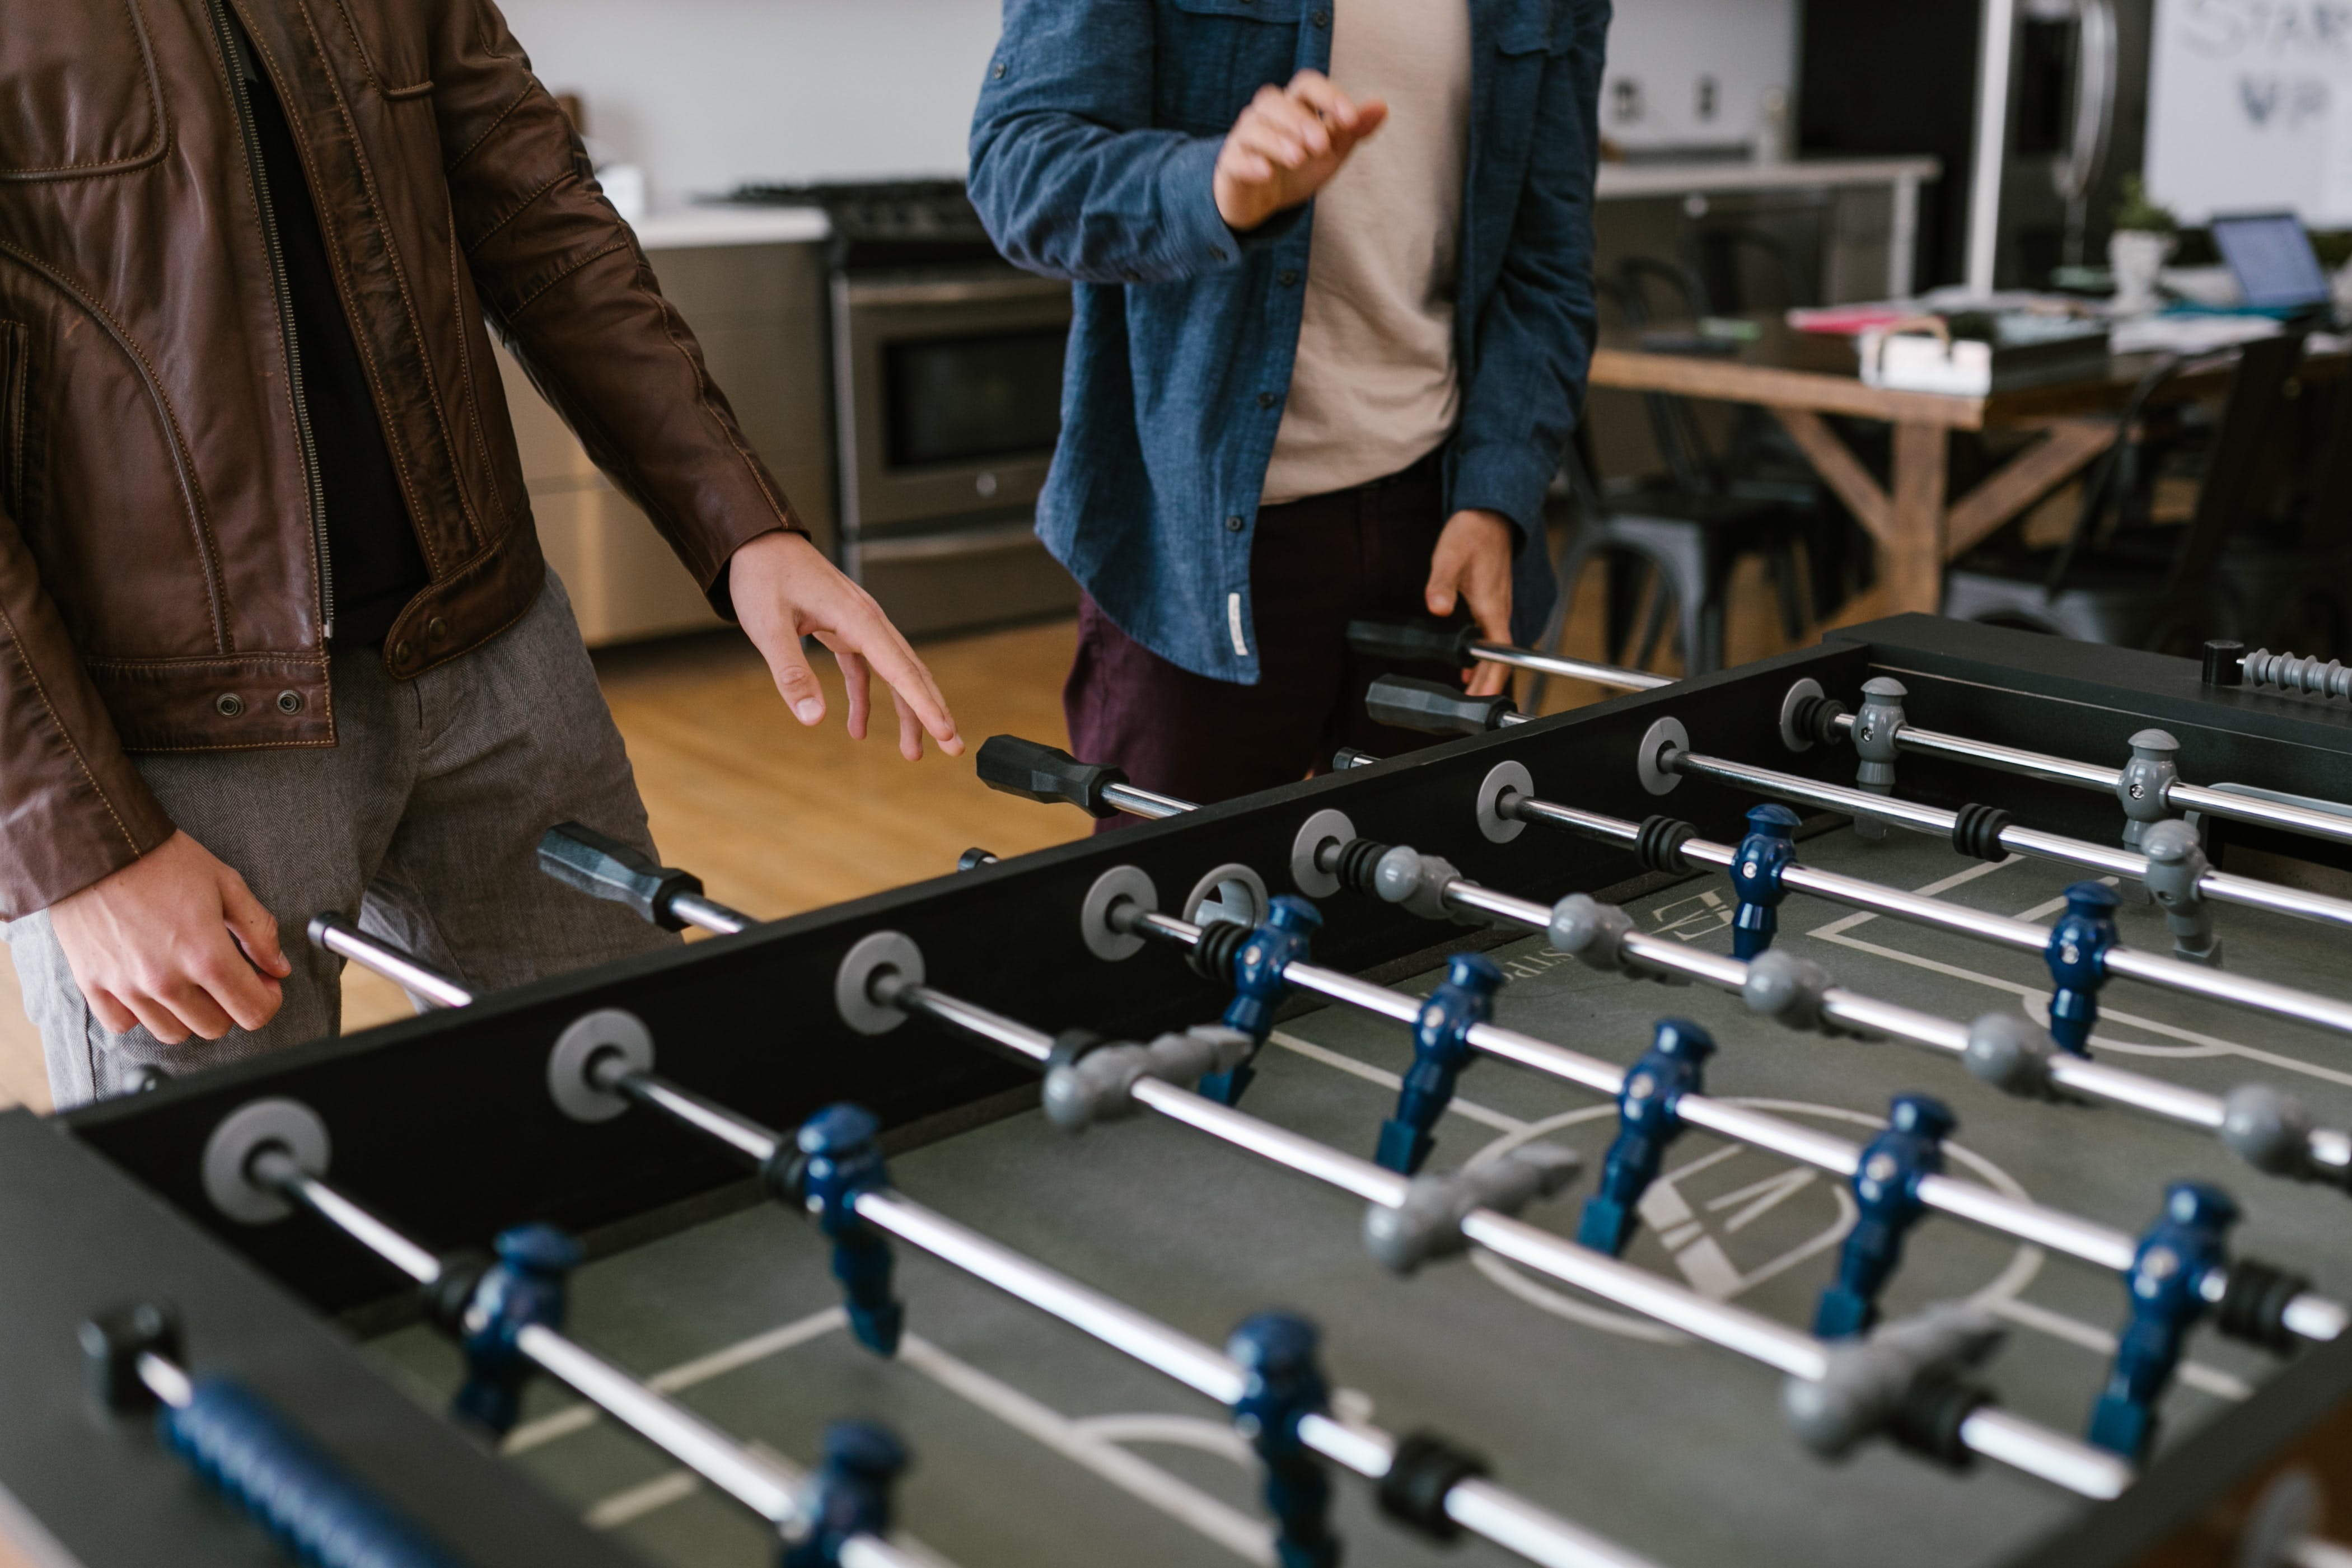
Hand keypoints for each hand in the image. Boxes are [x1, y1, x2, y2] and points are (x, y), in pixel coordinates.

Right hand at [48, 830, 290, 1043]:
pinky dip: (140, 1013)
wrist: (97, 845)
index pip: (254, 1013)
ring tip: (187, 979)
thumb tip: (279, 967)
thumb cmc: (162, 860)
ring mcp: (126, 987)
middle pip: (215, 1027)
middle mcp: (166, 981)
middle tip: (225, 975)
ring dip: (188, 1013)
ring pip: (172, 1033)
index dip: (268, 999)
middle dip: (230, 1004)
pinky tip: (148, 984)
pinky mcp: (92, 984)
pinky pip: (123, 1024)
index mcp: (206, 956)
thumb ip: (259, 931)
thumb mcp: (227, 885)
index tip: (262, 981)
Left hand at [728, 530, 962, 760]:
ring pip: (896, 671)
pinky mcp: (845, 628)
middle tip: (953, 747)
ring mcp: (859, 624)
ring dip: (907, 709)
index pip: (901, 669)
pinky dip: (867, 697)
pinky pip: (867, 668)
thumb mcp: (768, 627)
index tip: (945, 732)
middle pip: (911, 671)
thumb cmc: (762, 576)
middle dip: (932, 711)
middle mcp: (868, 620)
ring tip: (913, 750)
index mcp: (857, 619)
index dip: (924, 704)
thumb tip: (813, 719)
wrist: (756, 541)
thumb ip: (791, 674)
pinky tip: (857, 726)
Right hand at [1214, 70, 1388, 231]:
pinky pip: (1234, 157)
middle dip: (1301, 121)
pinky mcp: (1230, 164)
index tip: (1350, 118)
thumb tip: (1381, 106)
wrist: (1261, 202)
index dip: (1328, 96)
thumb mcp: (1331, 152)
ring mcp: (1244, 138)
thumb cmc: (1296, 169)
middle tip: (1321, 145)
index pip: (1307, 84)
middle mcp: (1266, 115)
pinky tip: (1266, 172)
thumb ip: (1352, 130)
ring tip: (1298, 158)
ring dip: (1278, 140)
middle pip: (1276, 102)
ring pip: (1255, 127)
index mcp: (1293, 106)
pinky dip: (1250, 163)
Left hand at [1425, 511, 1516, 698]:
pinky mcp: (1491, 601)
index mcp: (1493, 607)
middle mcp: (1499, 611)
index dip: (1492, 680)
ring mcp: (1497, 607)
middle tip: (1471, 706)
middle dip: (1487, 684)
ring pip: (1495, 649)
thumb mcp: (1448, 559)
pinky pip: (1490, 637)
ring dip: (1484, 672)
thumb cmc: (1470, 535)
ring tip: (1469, 693)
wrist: (1487, 515)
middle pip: (1499, 658)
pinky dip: (1480, 656)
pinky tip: (1465, 665)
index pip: (1500, 654)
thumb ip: (1440, 585)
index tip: (1481, 700)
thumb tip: (1437, 608)